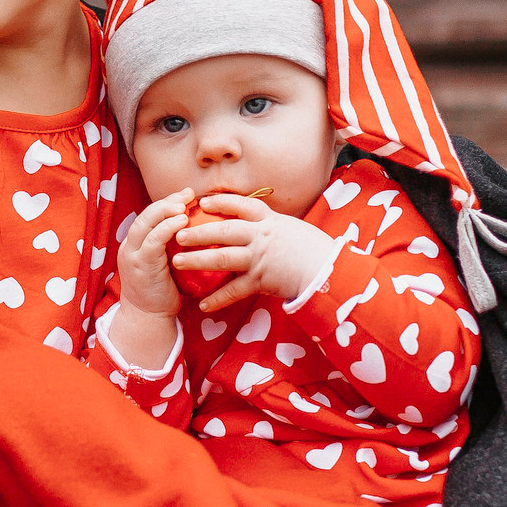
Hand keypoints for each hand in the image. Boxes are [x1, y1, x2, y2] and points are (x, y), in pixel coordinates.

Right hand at [101, 189, 196, 369]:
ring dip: (166, 210)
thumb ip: (173, 248)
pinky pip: (153, 240)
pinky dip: (166, 227)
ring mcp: (133, 254)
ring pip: (146, 223)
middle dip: (167, 200)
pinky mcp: (140, 264)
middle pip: (146, 214)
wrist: (148, 318)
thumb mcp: (166, 265)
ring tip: (184, 203)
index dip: (167, 202)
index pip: (150, 216)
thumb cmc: (162, 293)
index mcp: (135, 244)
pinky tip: (181, 221)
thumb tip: (198, 232)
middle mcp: (130, 246)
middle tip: (188, 192)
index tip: (186, 195)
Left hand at [172, 193, 339, 313]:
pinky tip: (203, 304)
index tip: (203, 201)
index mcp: (270, 220)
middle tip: (177, 233)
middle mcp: (261, 237)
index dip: (221, 203)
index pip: (241, 205)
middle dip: (198, 232)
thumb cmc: (315, 249)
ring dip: (197, 260)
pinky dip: (217, 298)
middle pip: (222, 231)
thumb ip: (273, 227)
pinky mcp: (261, 281)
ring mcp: (259, 259)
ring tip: (178, 262)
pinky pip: (234, 290)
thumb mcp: (293, 229)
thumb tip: (261, 226)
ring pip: (221, 258)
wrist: (329, 271)